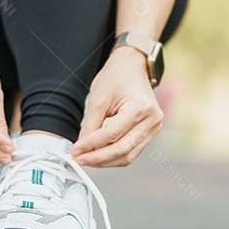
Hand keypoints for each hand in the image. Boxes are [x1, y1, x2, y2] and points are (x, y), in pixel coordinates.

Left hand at [71, 46, 162, 166]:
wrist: (132, 67)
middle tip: (79, 159)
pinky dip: (114, 156)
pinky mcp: (150, 132)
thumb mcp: (98, 99)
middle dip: (98, 158)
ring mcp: (154, 127)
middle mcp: (152, 120)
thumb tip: (81, 146)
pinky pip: (132, 150)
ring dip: (106, 161)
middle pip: (123, 149)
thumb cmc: (116, 78)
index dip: (91, 145)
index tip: (75, 151)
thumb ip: (90, 125)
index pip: (112, 134)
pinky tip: (98, 156)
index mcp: (141, 107)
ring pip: (129, 155)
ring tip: (86, 159)